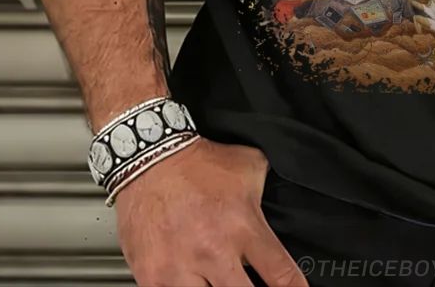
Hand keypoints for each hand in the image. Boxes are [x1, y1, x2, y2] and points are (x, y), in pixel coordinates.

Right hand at [115, 139, 306, 286]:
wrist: (150, 159)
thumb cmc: (198, 164)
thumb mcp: (249, 166)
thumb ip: (267, 191)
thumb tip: (283, 197)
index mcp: (243, 226)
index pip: (279, 273)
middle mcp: (214, 252)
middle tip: (249, 283)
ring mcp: (181, 269)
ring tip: (219, 282)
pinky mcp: (153, 277)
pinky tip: (191, 282)